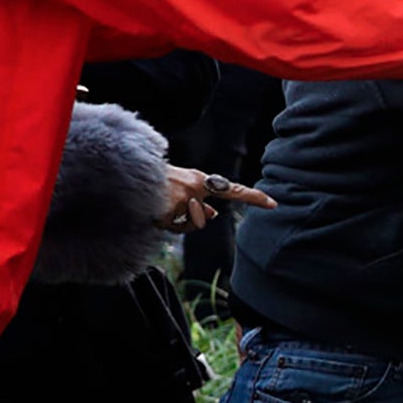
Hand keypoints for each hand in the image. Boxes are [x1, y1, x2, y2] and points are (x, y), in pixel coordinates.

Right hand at [158, 166, 273, 230]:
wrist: (128, 174)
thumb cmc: (155, 181)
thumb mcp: (181, 186)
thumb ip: (199, 199)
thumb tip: (213, 215)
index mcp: (200, 180)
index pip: (232, 190)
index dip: (253, 197)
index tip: (274, 204)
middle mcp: (196, 187)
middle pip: (203, 219)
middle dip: (189, 220)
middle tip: (169, 204)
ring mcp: (184, 199)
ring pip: (190, 225)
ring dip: (176, 222)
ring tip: (160, 206)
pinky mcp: (171, 209)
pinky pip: (174, 227)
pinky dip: (164, 223)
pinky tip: (154, 210)